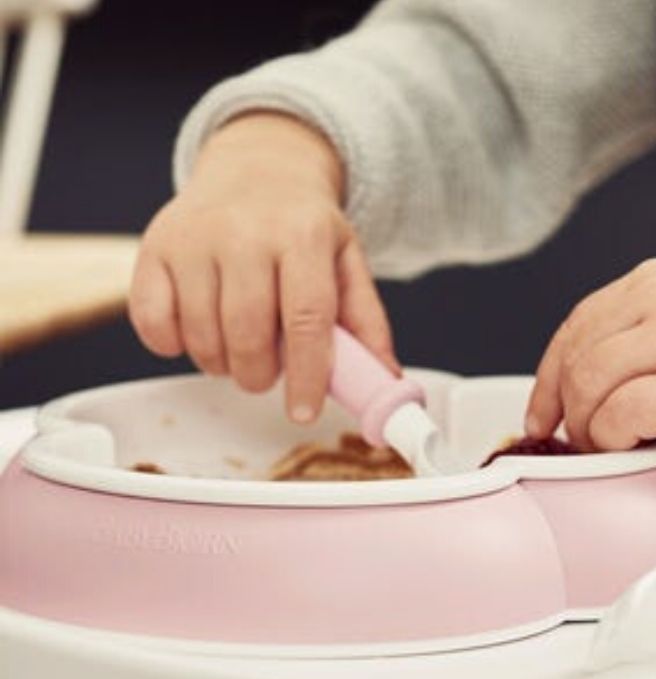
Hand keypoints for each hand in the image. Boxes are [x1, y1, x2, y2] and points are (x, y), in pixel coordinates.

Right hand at [129, 112, 398, 423]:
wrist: (255, 171)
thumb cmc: (303, 227)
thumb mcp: (346, 261)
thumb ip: (365, 320)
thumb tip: (382, 378)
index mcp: (304, 235)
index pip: (306, 319)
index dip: (306, 376)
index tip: (304, 412)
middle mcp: (245, 231)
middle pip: (248, 335)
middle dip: (259, 375)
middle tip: (266, 373)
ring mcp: (194, 238)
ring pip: (201, 336)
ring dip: (221, 364)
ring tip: (238, 347)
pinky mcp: (154, 248)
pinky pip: (154, 324)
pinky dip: (174, 345)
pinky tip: (198, 331)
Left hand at [526, 258, 655, 453]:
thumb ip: (630, 337)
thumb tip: (567, 386)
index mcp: (653, 281)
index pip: (574, 328)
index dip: (547, 379)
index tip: (539, 416)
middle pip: (576, 360)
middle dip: (566, 412)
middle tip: (580, 440)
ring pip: (591, 386)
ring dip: (589, 429)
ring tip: (609, 445)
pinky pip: (624, 416)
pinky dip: (614, 439)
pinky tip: (634, 446)